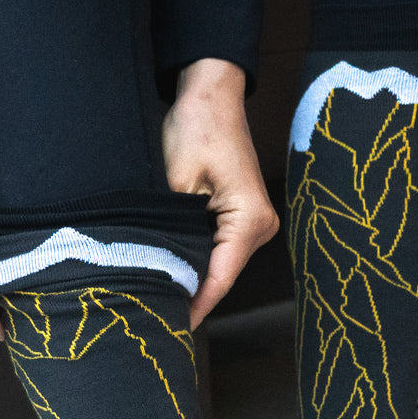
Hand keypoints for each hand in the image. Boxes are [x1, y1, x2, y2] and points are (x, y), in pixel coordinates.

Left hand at [162, 59, 279, 328]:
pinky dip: (198, 260)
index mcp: (250, 220)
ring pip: (219, 264)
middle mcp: (260, 227)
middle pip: (221, 275)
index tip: (173, 327)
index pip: (220, 277)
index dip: (196, 305)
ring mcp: (255, 223)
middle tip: (156, 317)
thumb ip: (174, 231)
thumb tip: (162, 271)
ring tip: (161, 298)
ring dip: (193, 277)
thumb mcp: (177, 184)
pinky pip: (219, 249)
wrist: (212, 92)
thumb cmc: (197, 127)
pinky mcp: (243, 217)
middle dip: (191, 295)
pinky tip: (174, 271)